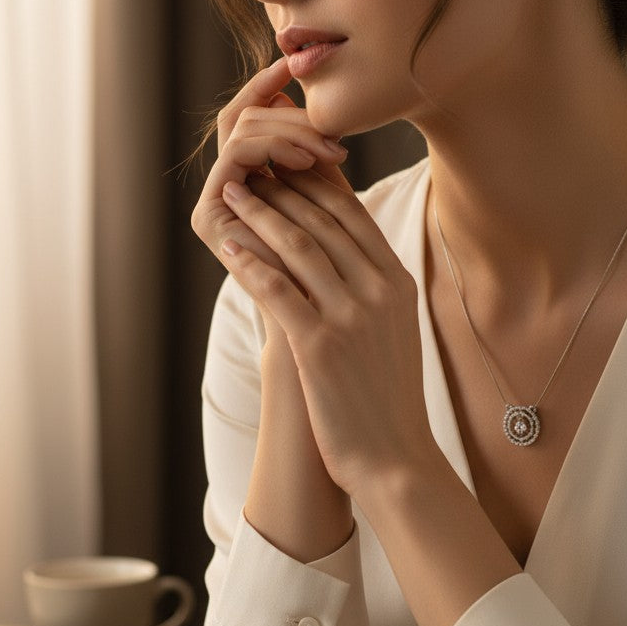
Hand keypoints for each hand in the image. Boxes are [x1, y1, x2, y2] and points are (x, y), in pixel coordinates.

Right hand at [191, 56, 351, 292]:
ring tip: (329, 149)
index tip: (297, 64)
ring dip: (289, 130)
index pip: (255, 120)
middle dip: (292, 114)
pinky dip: (273, 147)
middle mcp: (226, 186)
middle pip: (245, 119)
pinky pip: (236, 158)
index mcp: (251, 179)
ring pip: (241, 131)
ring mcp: (214, 201)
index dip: (272, 88)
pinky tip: (310, 158)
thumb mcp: (332, 199)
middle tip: (333, 129)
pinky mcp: (207, 217)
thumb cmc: (337, 266)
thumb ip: (320, 159)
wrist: (323, 328)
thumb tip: (324, 105)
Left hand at [220, 168, 437, 497]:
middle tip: (252, 168)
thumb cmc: (390, 396)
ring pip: (298, 247)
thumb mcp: (395, 330)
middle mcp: (379, 291)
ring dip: (261, 214)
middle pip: (323, 221)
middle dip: (283, 188)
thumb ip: (375, 286)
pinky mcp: (320, 347)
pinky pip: (277, 290)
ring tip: (234, 194)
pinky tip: (228, 245)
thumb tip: (346, 254)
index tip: (286, 166)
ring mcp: (351, 318)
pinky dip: (249, 262)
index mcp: (398, 283)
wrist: (398, 459)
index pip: (353, 215)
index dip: (315, 184)